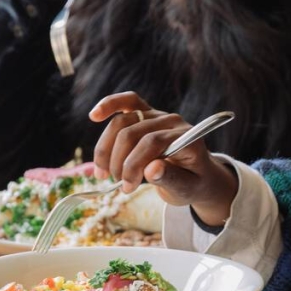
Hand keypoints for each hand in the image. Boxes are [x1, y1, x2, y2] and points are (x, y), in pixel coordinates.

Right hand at [90, 92, 237, 226]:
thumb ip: (171, 179)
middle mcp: (172, 121)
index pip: (152, 143)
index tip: (127, 187)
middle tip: (118, 183)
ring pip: (122, 122)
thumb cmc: (191, 183)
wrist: (197, 175)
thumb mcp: (186, 188)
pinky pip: (128, 102)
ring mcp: (158, 114)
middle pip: (133, 132)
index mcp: (188, 137)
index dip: (134, 165)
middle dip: (119, 160)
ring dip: (106, 148)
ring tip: (104, 173)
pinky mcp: (146, 113)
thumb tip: (152, 169)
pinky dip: (110, 105)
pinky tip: (94, 115)